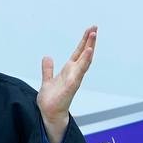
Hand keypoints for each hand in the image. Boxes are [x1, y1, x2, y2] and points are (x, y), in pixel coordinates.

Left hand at [36, 26, 97, 142]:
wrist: (49, 114)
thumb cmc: (51, 100)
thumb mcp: (47, 80)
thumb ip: (48, 69)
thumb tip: (47, 57)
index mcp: (69, 71)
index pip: (78, 54)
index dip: (84, 42)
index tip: (90, 30)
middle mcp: (73, 74)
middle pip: (84, 55)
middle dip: (90, 41)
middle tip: (95, 27)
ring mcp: (74, 80)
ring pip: (84, 62)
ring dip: (89, 49)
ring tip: (93, 36)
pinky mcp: (70, 87)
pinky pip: (78, 73)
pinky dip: (83, 63)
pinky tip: (87, 54)